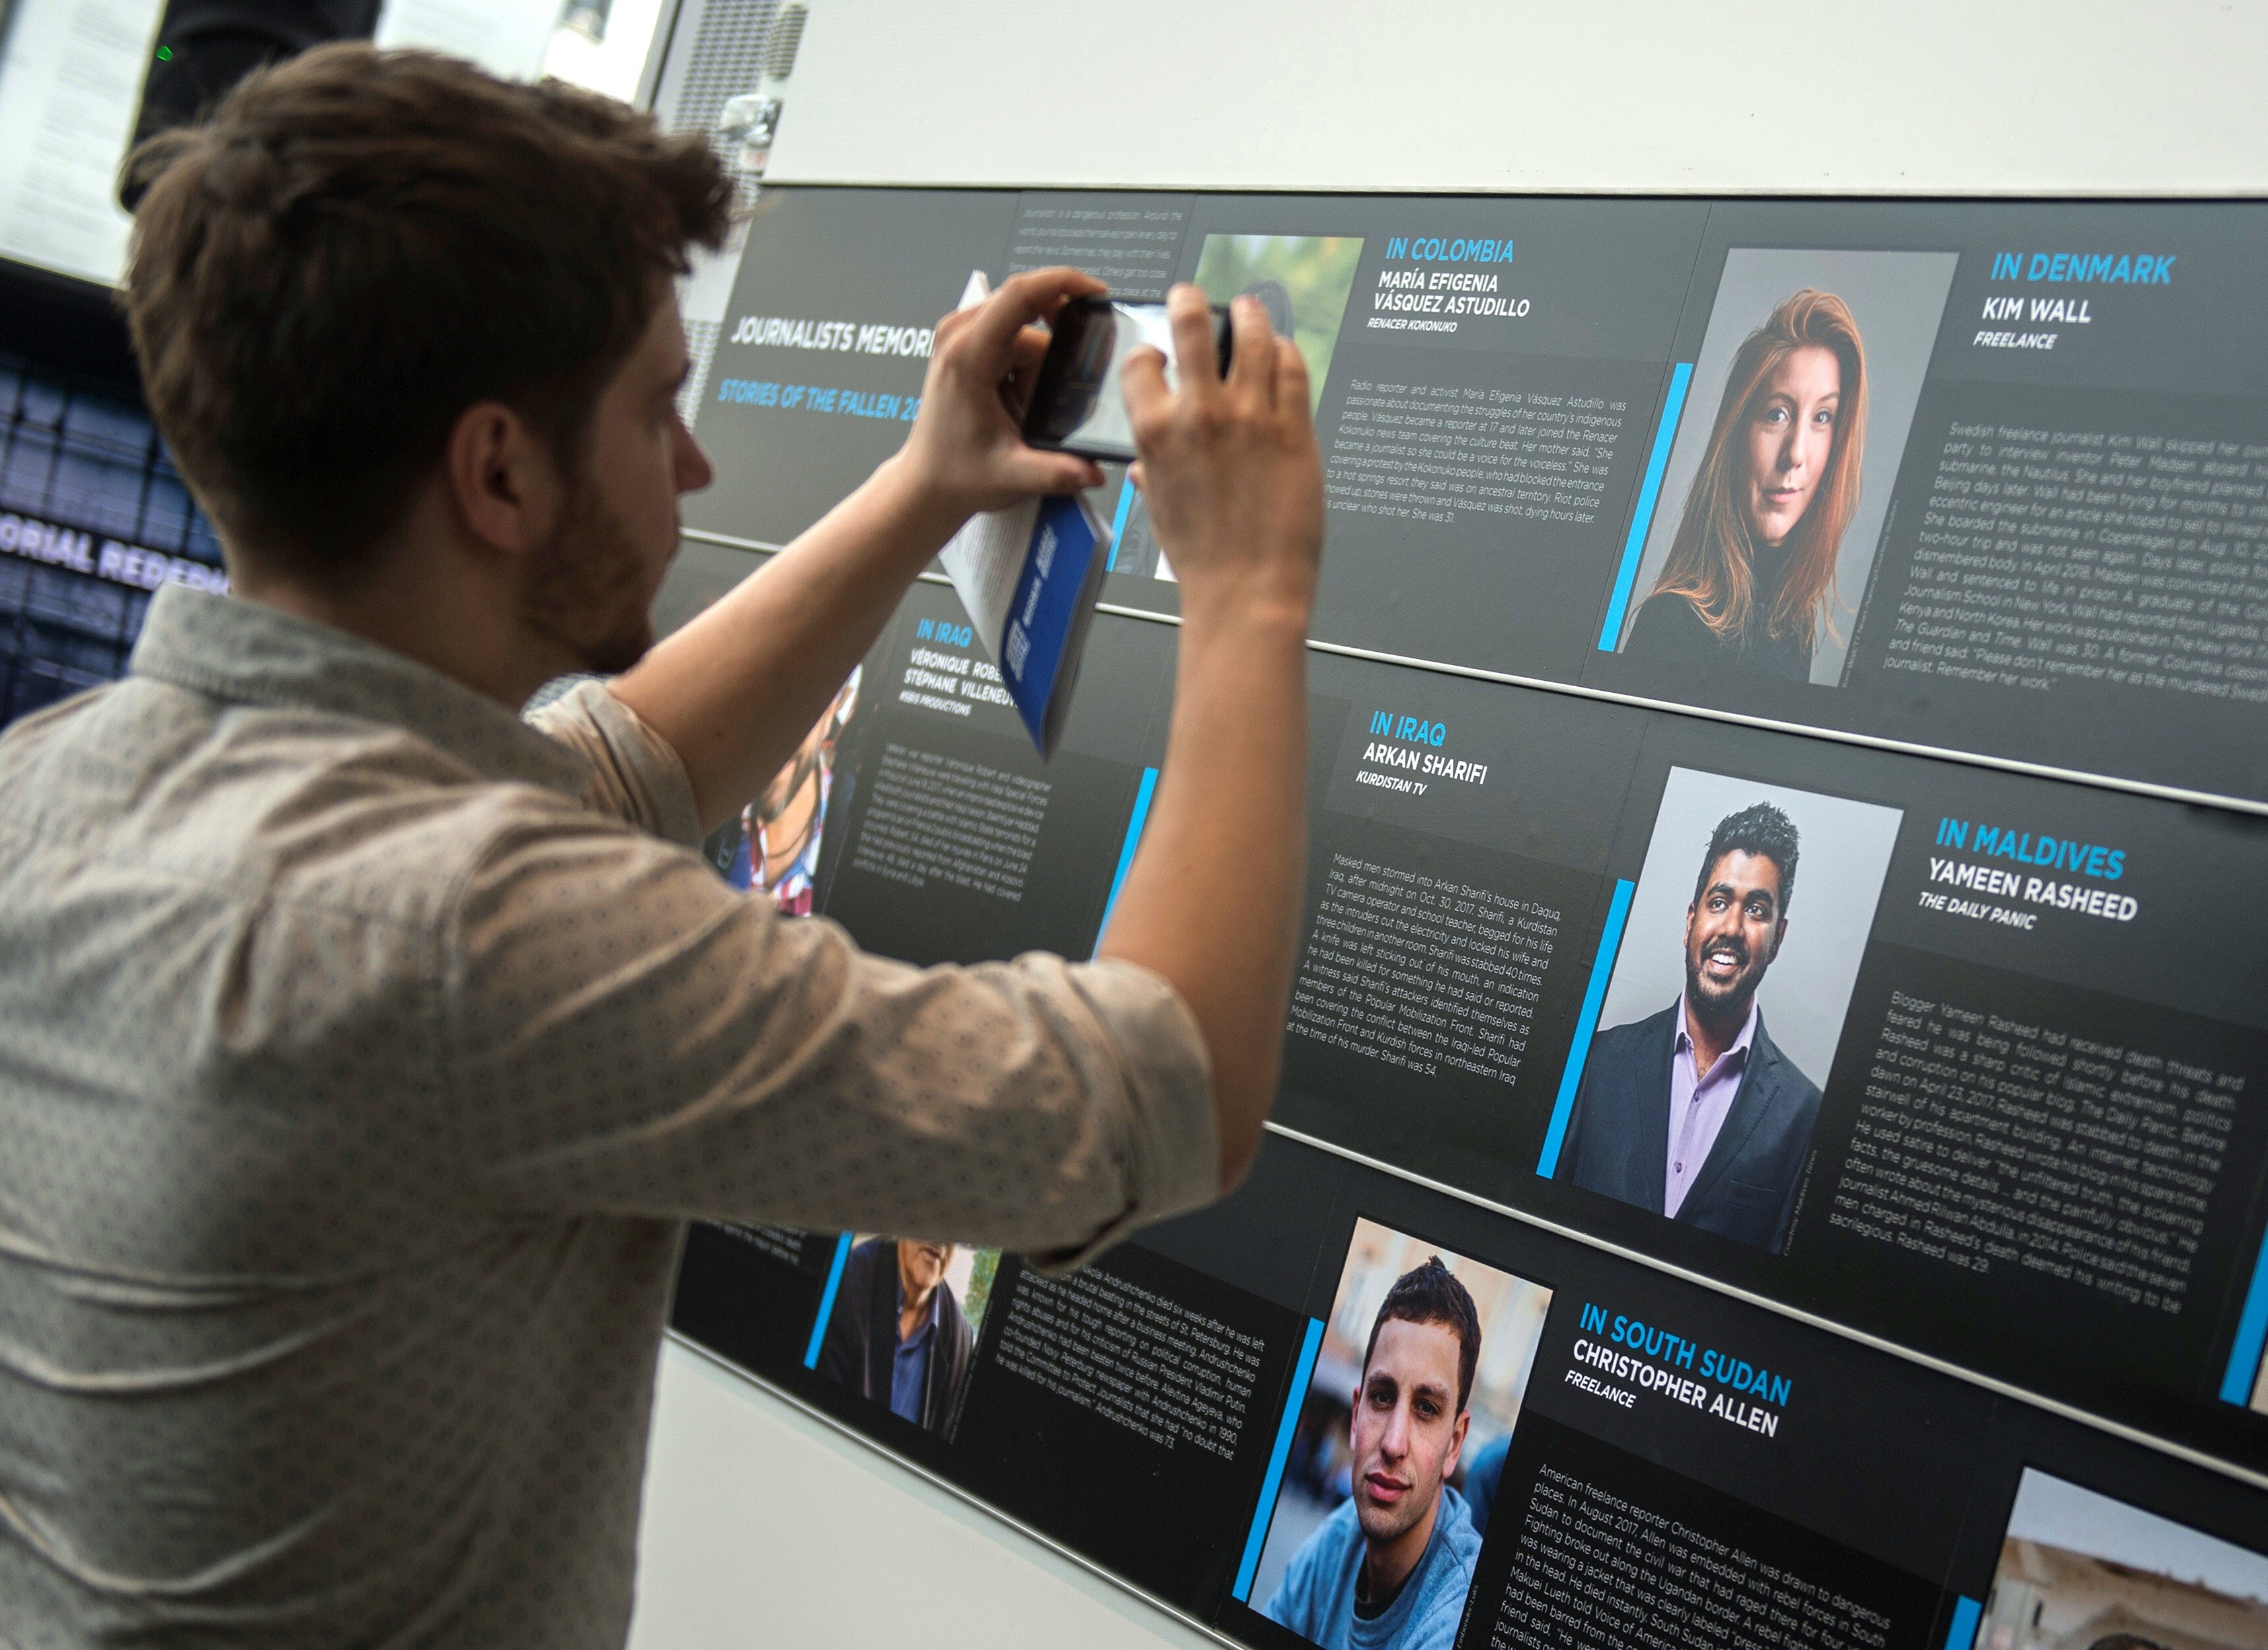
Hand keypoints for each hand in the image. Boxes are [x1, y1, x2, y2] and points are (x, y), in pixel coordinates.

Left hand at [889, 267, 1106, 523]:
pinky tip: (1017, 402)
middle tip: (1055, 394)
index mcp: (967, 355)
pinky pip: (1016, 340)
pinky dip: (1028, 368)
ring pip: (1027, 331)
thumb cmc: (955, 473)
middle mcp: (960, 335)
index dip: (1063, 283)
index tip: (1097, 292)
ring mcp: (961, 335)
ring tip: (1021, 411)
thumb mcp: (1010, 476)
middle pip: (1030, 310)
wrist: (926, 483)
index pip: (1020, 293)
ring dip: (1039, 368)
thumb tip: (1093, 470)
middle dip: (1055, 350)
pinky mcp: (967, 343)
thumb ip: (1055, 472)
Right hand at [1121, 284, 1324, 626]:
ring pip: (1251, 336)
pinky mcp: (1294, 428)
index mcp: (1156, 433)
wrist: (1246, 590)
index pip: (1141, 365)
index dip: (1148, 353)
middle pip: (1191, 326)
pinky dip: (1285, 352)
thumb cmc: (1203, 561)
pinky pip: (1292, 368)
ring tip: (1249, 310)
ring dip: (1248, 315)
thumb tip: (1152, 465)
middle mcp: (1200, 414)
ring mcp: (1251, 417)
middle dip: (1189, 301)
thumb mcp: (1160, 511)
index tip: (1157, 352)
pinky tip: (1282, 352)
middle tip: (1193, 296)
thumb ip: (1155, 474)